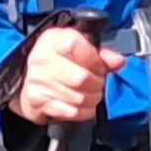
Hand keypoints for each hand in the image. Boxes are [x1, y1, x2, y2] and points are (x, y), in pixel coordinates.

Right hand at [9, 20, 126, 123]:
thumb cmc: (61, 61)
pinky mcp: (37, 100)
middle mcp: (42, 58)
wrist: (32, 79)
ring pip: (79, 98)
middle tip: (97, 82)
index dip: (95, 61)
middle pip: (81, 78)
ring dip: (92, 99)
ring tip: (90, 93)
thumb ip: (102, 54)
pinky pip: (71, 112)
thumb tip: (118, 61)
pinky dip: (83, 112)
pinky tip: (82, 104)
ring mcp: (37, 80)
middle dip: (96, 83)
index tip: (98, 66)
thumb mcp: (81, 48)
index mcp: (54, 39)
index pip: (77, 47)